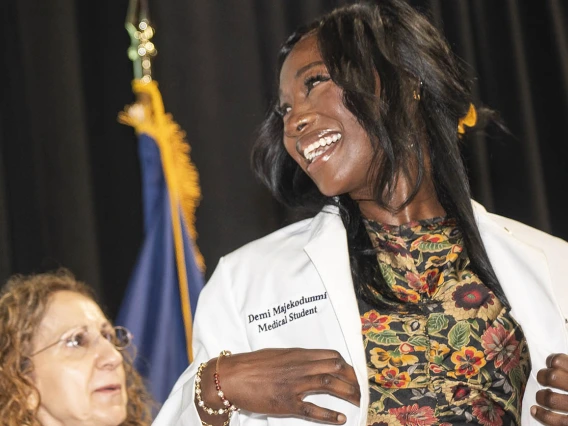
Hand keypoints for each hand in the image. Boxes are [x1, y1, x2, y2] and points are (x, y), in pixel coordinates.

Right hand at [197, 348, 359, 424]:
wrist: (231, 377)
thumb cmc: (251, 365)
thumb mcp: (277, 355)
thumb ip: (296, 358)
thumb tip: (313, 362)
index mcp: (297, 354)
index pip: (331, 356)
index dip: (346, 365)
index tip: (353, 373)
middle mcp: (299, 367)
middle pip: (335, 369)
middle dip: (352, 379)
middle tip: (361, 389)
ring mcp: (294, 385)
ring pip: (329, 385)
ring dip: (347, 393)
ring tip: (359, 401)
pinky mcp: (286, 403)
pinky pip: (312, 409)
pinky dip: (328, 414)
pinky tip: (340, 418)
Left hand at [532, 353, 567, 424]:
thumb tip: (557, 362)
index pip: (559, 361)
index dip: (552, 361)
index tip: (552, 364)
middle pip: (552, 378)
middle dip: (544, 377)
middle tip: (544, 380)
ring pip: (550, 399)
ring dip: (542, 397)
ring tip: (542, 396)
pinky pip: (556, 421)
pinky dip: (541, 415)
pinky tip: (535, 410)